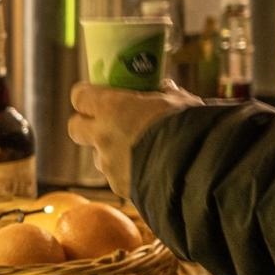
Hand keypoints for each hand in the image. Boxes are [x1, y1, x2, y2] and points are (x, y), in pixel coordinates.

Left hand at [67, 81, 201, 198]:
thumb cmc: (189, 126)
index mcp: (112, 108)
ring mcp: (108, 164)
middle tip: (105, 123)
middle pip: (75, 127)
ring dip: (110, 152)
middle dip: (86, 125)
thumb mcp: (180, 102)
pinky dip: (127, 173)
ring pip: (98, 155)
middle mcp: (102, 135)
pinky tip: (150, 171)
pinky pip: (116, 177)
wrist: (198, 169)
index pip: (80, 96)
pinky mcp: (118, 186)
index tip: (95, 95)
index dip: (86, 95)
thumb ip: (167, 94)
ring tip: (139, 150)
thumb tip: (166, 87)